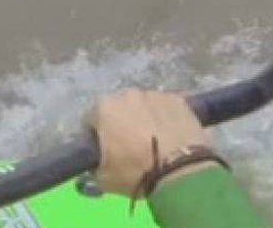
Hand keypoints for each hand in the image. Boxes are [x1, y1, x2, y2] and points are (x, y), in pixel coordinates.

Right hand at [89, 89, 213, 195]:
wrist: (181, 172)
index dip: (96, 137)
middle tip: (131, 146)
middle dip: (122, 123)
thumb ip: (95, 166)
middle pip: (119, 108)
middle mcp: (127, 94)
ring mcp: (155, 94)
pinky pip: (166, 108)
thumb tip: (98, 164)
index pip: (91, 120)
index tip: (105, 152)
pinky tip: (171, 136)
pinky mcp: (179, 99)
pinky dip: (165, 118)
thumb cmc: (136, 173)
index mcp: (104, 108)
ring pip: (144, 106)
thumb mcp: (104, 179)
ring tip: (155, 141)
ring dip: (145, 118)